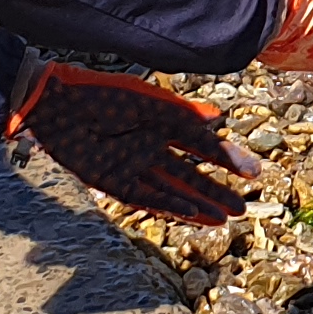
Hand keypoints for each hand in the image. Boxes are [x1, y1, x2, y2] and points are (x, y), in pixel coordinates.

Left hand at [12, 65, 263, 222]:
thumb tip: (219, 115)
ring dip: (198, 204)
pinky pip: (147, 198)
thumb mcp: (151, 103)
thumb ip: (184, 114)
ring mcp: (133, 166)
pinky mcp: (112, 181)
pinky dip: (170, 206)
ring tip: (225, 217)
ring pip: (174, 190)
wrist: (58, 105)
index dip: (227, 159)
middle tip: (243, 207)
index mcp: (161, 122)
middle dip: (216, 191)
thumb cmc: (103, 96)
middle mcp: (150, 147)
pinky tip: (192, 215)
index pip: (202, 145)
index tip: (254, 173)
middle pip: (190, 175)